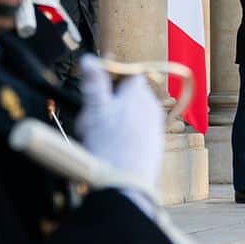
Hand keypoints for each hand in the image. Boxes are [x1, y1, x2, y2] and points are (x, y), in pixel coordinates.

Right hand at [76, 55, 164, 195]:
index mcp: (139, 94)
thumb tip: (89, 60)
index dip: (112, 78)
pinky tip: (111, 147)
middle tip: (91, 118)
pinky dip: (123, 134)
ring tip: (98, 136)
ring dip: (114, 119)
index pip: (129, 75)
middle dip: (109, 102)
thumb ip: (94, 83)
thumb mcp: (95, 110)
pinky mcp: (155, 143)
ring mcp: (155, 126)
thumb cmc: (109, 146)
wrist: (125, 184)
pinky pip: (137, 131)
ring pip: (131, 113)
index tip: (96, 88)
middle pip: (128, 94)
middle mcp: (152, 107)